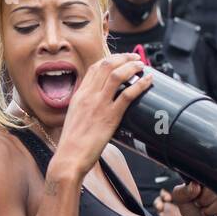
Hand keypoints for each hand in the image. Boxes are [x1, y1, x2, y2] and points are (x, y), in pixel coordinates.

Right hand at [53, 53, 150, 177]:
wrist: (69, 158)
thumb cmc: (72, 144)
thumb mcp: (75, 118)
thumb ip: (85, 108)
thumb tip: (97, 106)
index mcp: (79, 95)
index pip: (95, 68)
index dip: (111, 59)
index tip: (121, 59)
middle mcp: (88, 96)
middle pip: (107, 65)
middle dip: (124, 58)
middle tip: (136, 58)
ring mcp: (99, 105)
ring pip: (117, 75)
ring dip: (132, 67)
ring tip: (142, 66)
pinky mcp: (110, 117)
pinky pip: (128, 95)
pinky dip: (140, 84)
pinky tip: (148, 80)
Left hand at [168, 181, 216, 215]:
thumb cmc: (191, 206)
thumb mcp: (180, 198)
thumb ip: (183, 192)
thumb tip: (195, 186)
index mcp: (207, 175)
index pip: (207, 180)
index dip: (199, 193)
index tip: (195, 198)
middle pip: (214, 192)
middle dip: (204, 203)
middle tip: (201, 204)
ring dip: (211, 211)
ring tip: (208, 210)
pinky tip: (216, 215)